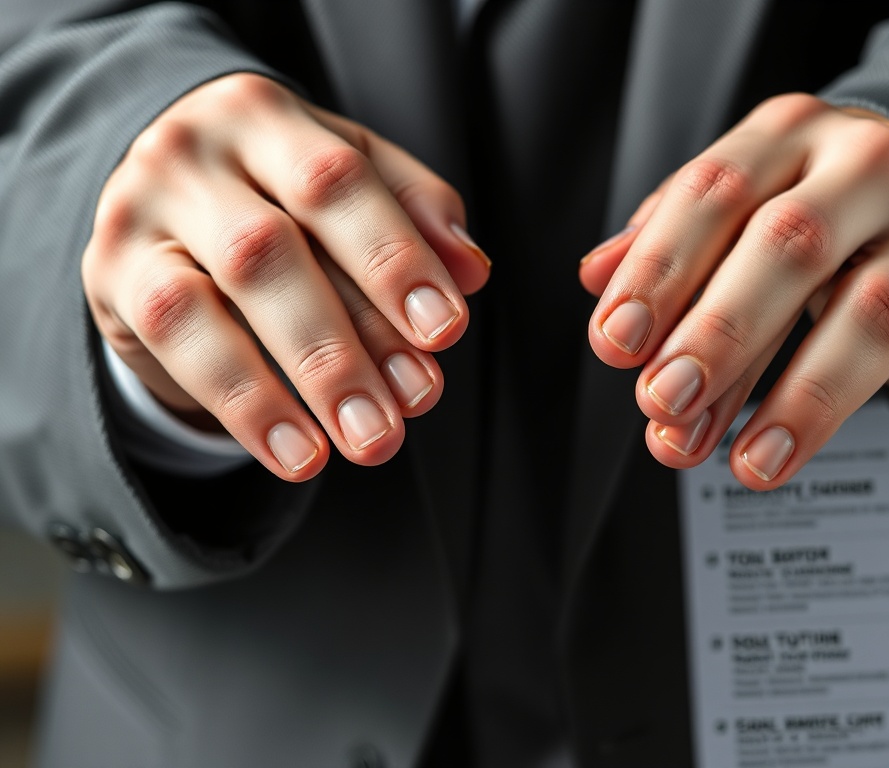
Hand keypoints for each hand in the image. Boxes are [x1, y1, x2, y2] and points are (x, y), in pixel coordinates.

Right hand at [83, 73, 489, 479]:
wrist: (162, 188)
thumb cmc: (276, 186)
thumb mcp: (347, 176)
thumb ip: (413, 211)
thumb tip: (472, 270)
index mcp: (265, 116)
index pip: (337, 181)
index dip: (393, 256)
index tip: (444, 327)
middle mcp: (192, 155)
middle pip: (273, 249)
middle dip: (353, 337)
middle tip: (413, 402)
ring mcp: (140, 214)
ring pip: (215, 301)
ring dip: (299, 380)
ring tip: (364, 439)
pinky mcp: (111, 274)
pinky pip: (176, 344)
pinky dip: (245, 405)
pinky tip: (296, 451)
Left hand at [580, 93, 888, 489]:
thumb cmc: (829, 221)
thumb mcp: (747, 216)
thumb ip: (672, 244)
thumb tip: (597, 278)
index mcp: (780, 136)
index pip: (708, 191)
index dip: (656, 269)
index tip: (615, 339)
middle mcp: (851, 158)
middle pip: (778, 240)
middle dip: (707, 328)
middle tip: (658, 396)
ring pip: (842, 295)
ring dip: (756, 379)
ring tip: (698, 442)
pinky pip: (881, 344)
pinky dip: (813, 411)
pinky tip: (766, 454)